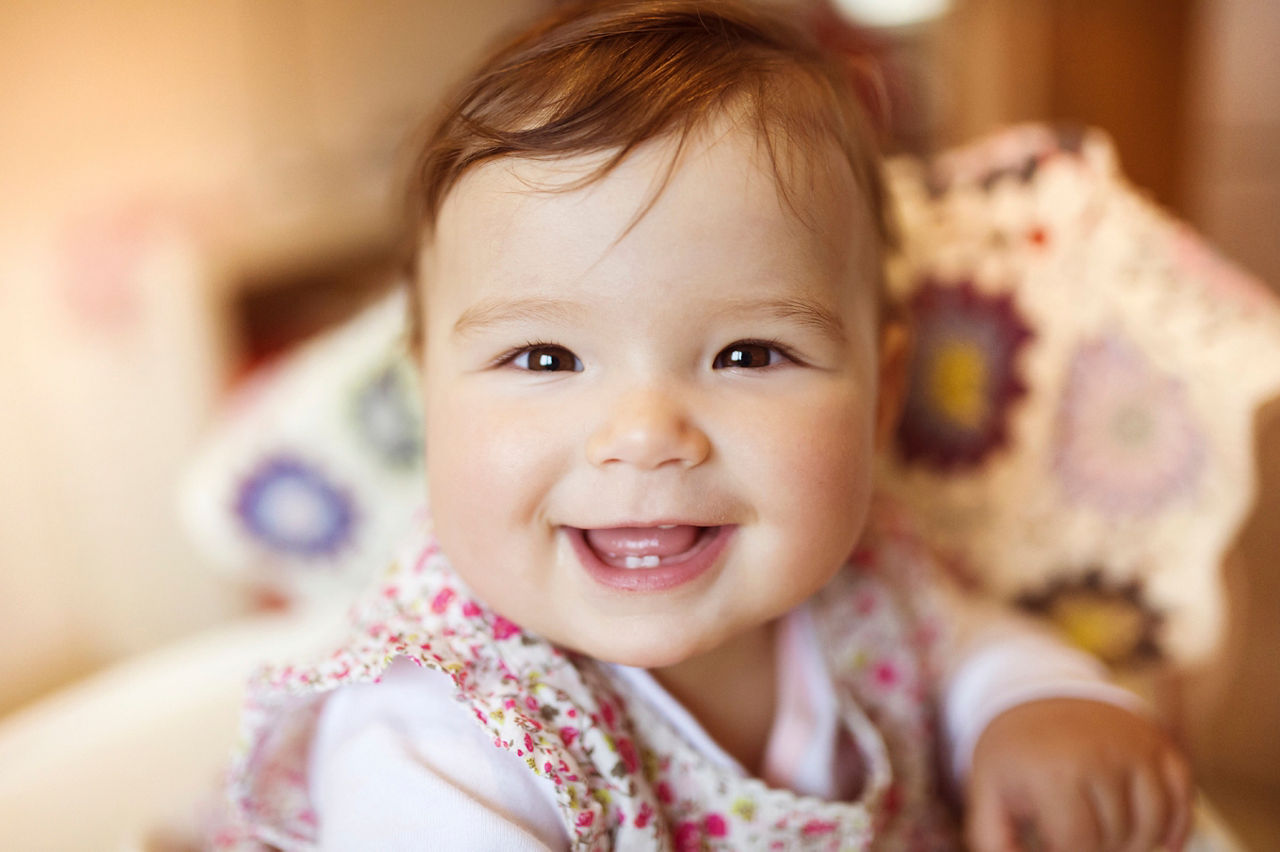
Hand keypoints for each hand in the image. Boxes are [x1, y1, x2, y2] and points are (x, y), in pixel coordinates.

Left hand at [965, 698, 1193, 851]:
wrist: (1039, 695)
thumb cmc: (1015, 755)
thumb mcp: (989, 790)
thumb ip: (995, 839)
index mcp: (1055, 771)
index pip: (1079, 842)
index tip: (1054, 843)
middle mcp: (1100, 756)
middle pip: (1118, 837)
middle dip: (1099, 849)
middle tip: (1080, 838)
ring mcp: (1134, 747)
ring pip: (1153, 824)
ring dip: (1136, 844)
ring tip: (1110, 841)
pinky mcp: (1158, 742)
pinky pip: (1183, 797)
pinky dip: (1176, 827)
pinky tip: (1161, 844)